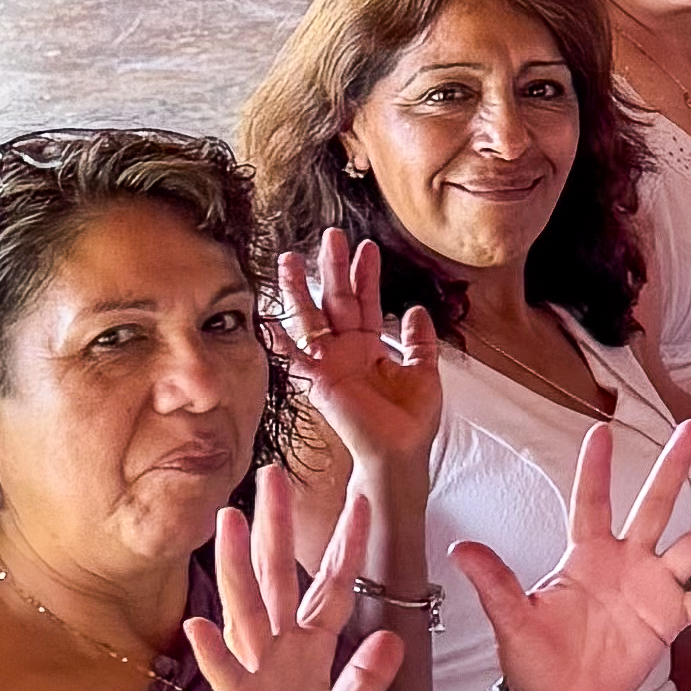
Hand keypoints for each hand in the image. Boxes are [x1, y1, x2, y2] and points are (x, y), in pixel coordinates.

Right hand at [195, 470, 404, 690]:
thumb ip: (365, 679)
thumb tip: (391, 641)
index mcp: (306, 655)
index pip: (332, 589)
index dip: (349, 547)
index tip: (363, 500)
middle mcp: (279, 657)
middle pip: (281, 582)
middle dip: (280, 530)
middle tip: (273, 474)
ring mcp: (258, 681)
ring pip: (248, 614)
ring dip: (239, 570)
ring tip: (232, 523)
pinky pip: (227, 679)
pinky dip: (214, 655)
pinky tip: (198, 625)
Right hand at [267, 231, 441, 488]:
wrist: (401, 454)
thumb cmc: (412, 422)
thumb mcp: (425, 372)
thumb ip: (419, 341)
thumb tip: (416, 308)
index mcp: (370, 348)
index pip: (366, 302)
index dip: (366, 276)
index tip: (367, 247)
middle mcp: (346, 352)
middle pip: (336, 301)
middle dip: (333, 268)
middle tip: (331, 235)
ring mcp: (329, 365)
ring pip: (311, 319)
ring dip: (300, 290)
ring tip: (290, 258)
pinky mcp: (318, 382)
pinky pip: (294, 357)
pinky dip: (278, 339)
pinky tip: (264, 317)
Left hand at [456, 414, 690, 690]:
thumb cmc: (533, 660)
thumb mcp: (512, 621)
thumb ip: (496, 584)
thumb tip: (461, 550)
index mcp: (585, 555)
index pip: (591, 503)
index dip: (596, 470)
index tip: (603, 430)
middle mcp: (625, 562)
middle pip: (655, 506)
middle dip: (673, 467)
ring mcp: (652, 588)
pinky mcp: (670, 619)